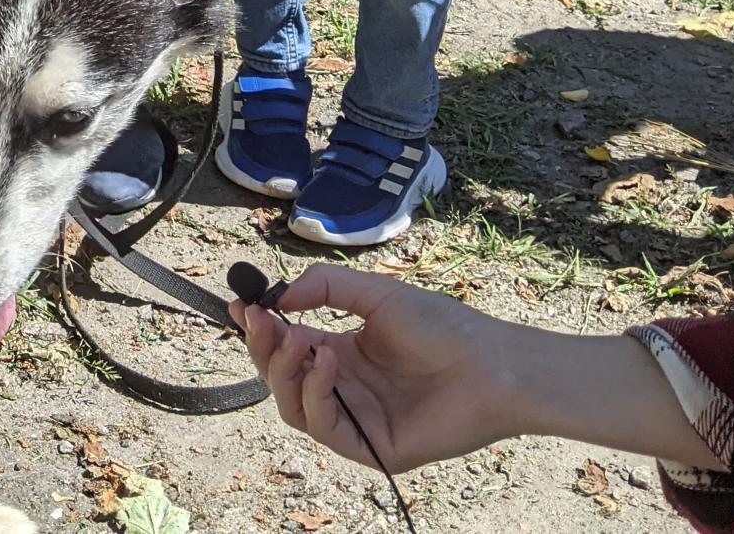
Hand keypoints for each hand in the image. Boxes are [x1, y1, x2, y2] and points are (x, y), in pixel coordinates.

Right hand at [231, 264, 520, 474]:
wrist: (493, 365)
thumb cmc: (444, 327)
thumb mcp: (377, 293)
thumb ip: (325, 286)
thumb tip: (277, 295)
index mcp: (342, 354)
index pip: (287, 346)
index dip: (260, 329)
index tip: (240, 304)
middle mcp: (343, 388)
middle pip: (280, 378)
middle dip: (262, 347)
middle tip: (258, 318)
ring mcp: (355, 420)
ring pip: (292, 406)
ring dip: (283, 370)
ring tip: (296, 338)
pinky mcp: (371, 447)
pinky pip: (323, 426)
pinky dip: (314, 392)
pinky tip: (326, 361)